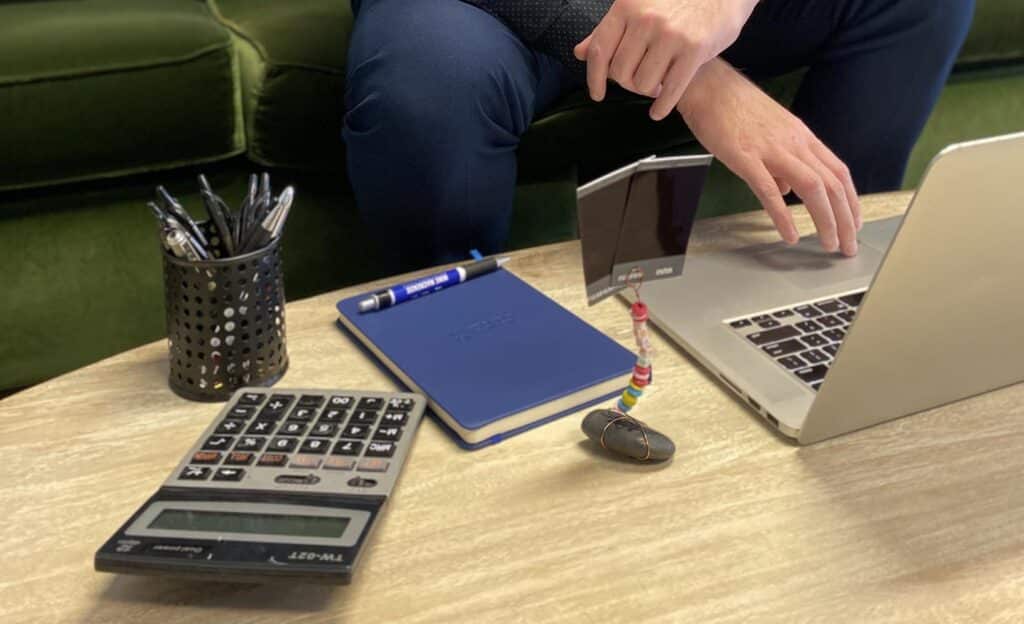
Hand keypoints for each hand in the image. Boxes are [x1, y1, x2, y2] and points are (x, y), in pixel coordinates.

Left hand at [574, 0, 758, 120]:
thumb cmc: (678, 1)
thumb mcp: (639, 7)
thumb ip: (609, 30)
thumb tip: (579, 52)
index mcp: (627, 6)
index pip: (599, 51)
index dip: (594, 78)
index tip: (597, 94)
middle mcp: (646, 20)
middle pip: (620, 72)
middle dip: (628, 83)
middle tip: (640, 79)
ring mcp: (670, 35)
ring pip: (643, 84)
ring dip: (648, 91)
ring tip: (657, 82)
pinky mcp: (694, 50)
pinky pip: (670, 90)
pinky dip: (661, 106)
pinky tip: (658, 110)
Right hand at [678, 59, 861, 255]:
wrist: (708, 85)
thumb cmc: (734, 108)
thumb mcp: (769, 132)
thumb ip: (782, 162)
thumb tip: (787, 190)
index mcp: (801, 137)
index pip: (838, 172)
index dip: (851, 201)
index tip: (854, 224)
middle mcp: (794, 143)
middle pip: (832, 185)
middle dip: (845, 220)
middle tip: (848, 246)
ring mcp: (771, 149)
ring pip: (812, 188)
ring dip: (825, 220)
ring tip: (828, 243)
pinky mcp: (745, 157)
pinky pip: (769, 190)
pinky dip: (783, 216)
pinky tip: (789, 234)